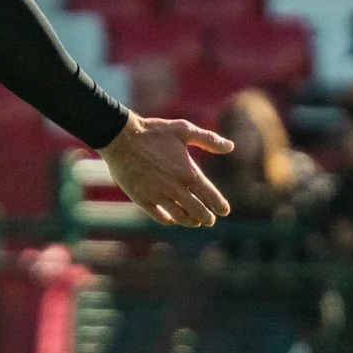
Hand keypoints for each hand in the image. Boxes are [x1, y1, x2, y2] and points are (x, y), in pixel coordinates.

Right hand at [101, 114, 235, 227]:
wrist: (121, 137)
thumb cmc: (154, 131)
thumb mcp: (183, 130)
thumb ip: (208, 140)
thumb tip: (231, 146)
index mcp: (188, 172)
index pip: (210, 196)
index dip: (219, 206)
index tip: (224, 211)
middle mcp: (175, 187)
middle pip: (197, 211)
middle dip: (206, 217)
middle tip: (210, 220)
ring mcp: (158, 195)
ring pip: (180, 216)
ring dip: (190, 221)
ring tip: (194, 222)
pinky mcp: (141, 198)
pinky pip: (159, 216)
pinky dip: (168, 220)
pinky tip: (171, 219)